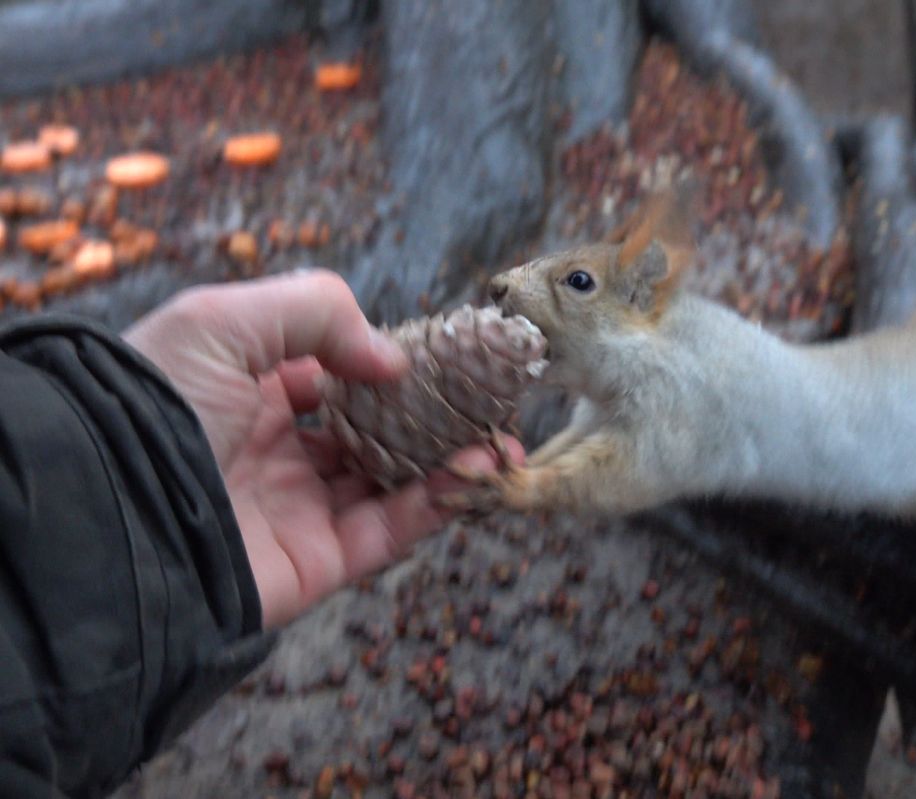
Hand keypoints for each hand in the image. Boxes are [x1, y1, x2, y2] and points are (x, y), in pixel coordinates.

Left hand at [124, 269, 523, 627]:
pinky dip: (439, 504)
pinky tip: (474, 472)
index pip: (340, 378)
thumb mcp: (222, 319)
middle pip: (377, 434)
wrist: (109, 509)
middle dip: (438, 420)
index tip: (450, 357)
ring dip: (453, 462)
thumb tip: (393, 359)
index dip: (395, 367)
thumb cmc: (153, 403)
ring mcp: (299, 510)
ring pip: (395, 484)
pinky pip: (390, 532)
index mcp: (249, 393)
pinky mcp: (316, 563)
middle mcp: (277, 452)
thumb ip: (317, 312)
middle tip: (493, 405)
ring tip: (499, 443)